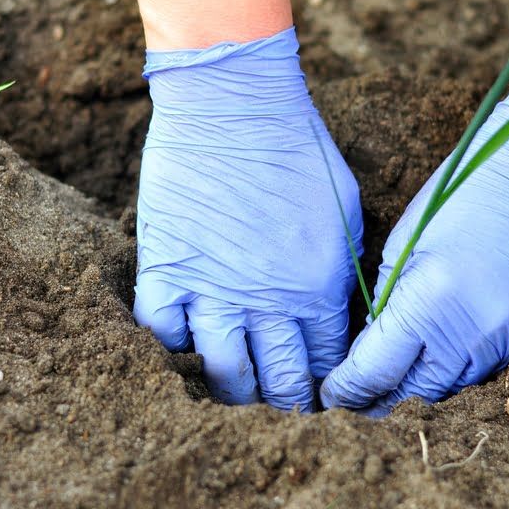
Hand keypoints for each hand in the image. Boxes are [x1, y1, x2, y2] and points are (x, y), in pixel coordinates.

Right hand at [135, 27, 362, 411]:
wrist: (230, 103)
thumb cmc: (295, 146)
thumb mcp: (345, 209)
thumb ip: (342, 267)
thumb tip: (334, 307)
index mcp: (317, 287)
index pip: (326, 362)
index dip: (325, 383)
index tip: (320, 390)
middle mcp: (265, 300)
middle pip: (277, 379)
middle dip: (285, 402)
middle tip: (281, 405)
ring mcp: (210, 288)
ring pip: (223, 370)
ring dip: (234, 390)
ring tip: (238, 391)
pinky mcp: (165, 269)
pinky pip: (163, 333)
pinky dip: (173, 349)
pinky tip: (185, 349)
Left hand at [320, 66, 508, 415]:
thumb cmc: (464, 194)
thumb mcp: (406, 241)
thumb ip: (387, 300)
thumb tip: (371, 344)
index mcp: (427, 300)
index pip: (374, 371)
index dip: (347, 389)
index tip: (331, 395)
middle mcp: (471, 330)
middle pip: (414, 394)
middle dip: (381, 401)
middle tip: (358, 402)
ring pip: (454, 388)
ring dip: (422, 390)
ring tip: (395, 388)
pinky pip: (491, 369)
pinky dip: (461, 368)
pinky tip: (444, 356)